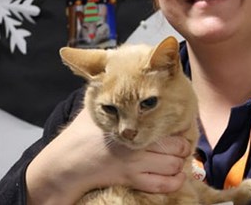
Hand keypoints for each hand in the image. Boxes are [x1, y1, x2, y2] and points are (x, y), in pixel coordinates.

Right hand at [26, 106, 190, 204]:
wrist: (67, 164)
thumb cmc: (81, 134)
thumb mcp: (95, 106)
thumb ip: (109, 90)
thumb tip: (112, 65)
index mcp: (130, 124)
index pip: (167, 124)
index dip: (179, 124)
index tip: (180, 121)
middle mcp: (136, 145)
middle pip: (177, 146)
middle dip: (183, 144)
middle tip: (182, 141)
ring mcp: (135, 165)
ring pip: (173, 166)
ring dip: (180, 162)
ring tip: (179, 156)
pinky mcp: (131, 180)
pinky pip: (161, 185)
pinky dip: (174, 182)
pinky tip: (178, 176)